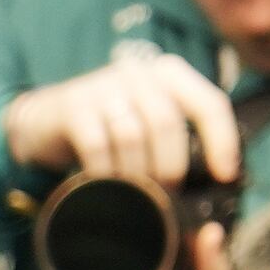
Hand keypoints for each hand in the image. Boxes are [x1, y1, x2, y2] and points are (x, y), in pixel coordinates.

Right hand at [1, 54, 236, 188]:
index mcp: (169, 73)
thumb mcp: (148, 118)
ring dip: (138, 174)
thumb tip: (220, 175)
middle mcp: (138, 73)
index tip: (224, 175)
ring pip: (133, 136)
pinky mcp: (73, 107)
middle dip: (171, 167)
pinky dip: (106, 174)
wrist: (44, 120)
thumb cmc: (109, 126)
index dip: (222, 141)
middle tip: (167, 195)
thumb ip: (179, 134)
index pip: (209, 103)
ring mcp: (103, 87)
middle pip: (167, 123)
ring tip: (138, 196)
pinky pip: (98, 147)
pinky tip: (107, 188)